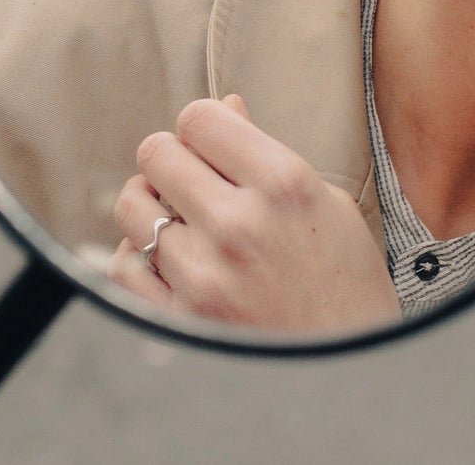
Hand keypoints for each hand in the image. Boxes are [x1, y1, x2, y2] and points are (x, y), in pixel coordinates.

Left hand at [109, 95, 399, 333]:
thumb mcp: (325, 200)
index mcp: (282, 182)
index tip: (210, 138)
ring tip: (176, 214)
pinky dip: (139, 254)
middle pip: (157, 153)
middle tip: (189, 172)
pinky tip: (166, 256)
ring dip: (151, 204)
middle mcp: (238, 223)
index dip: (202, 122)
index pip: (199, 117)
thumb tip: (225, 106)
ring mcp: (204, 275)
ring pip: (133, 207)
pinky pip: (126, 267)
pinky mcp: (180, 319)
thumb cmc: (345, 279)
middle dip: (172, 156)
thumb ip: (265, 152)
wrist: (347, 367)